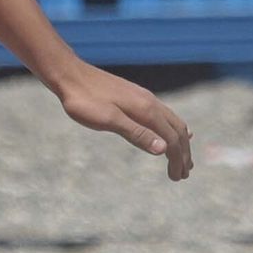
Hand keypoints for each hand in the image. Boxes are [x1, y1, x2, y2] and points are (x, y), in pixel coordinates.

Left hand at [56, 62, 192, 179]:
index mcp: (146, 109)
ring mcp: (143, 98)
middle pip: (176, 130)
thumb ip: (136, 133)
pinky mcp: (135, 96)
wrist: (69, 75)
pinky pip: (161, 115)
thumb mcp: (108, 120)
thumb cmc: (84, 100)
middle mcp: (150, 102)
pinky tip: (166, 132)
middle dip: (183, 153)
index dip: (177, 159)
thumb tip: (164, 149)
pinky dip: (169, 128)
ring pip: (171, 121)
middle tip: (184, 174)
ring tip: (181, 158)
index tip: (177, 178)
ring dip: (178, 141)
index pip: (171, 139)